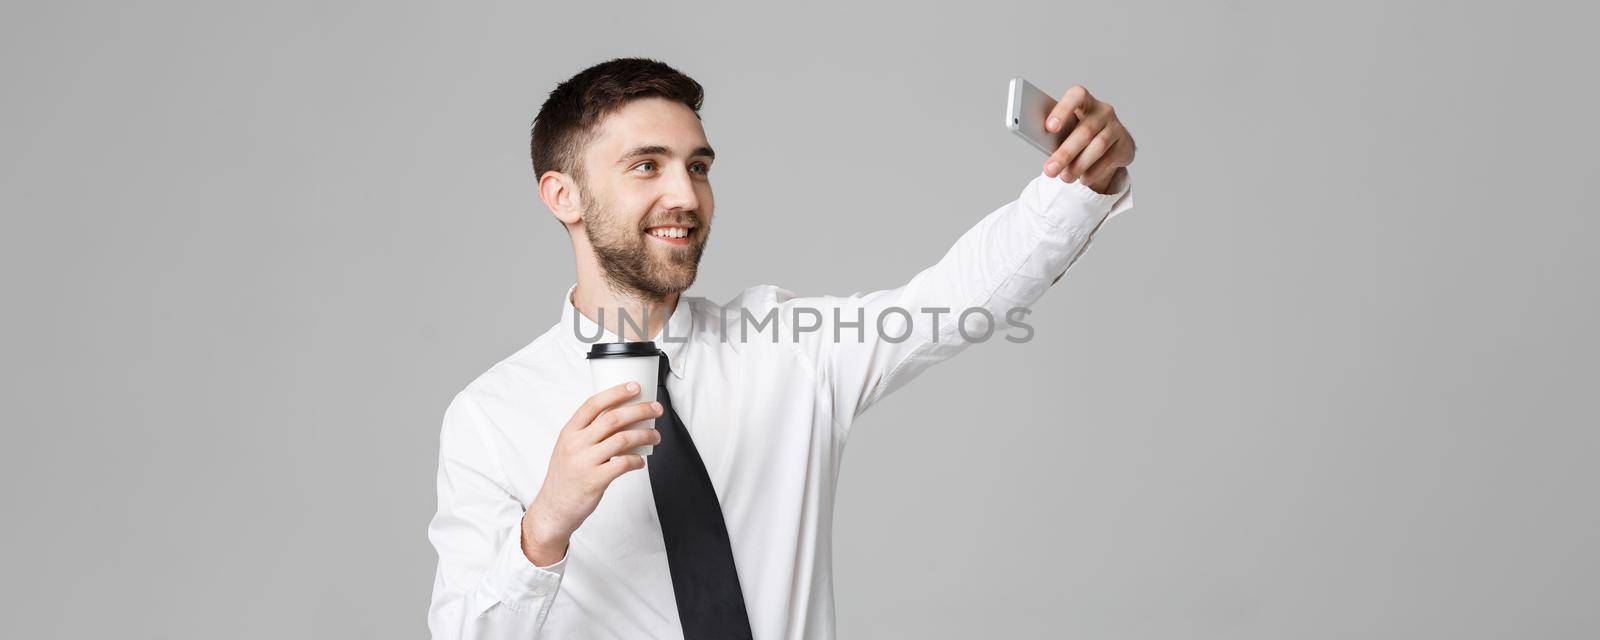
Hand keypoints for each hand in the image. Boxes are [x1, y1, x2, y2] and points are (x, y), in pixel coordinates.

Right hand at [521, 381, 663, 565]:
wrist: (554, 508)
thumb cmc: (565, 477)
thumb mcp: (568, 448)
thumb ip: (588, 432)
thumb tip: (620, 416)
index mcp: (569, 432)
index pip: (593, 404)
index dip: (616, 392)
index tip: (635, 386)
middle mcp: (576, 444)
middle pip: (613, 419)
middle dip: (639, 410)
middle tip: (656, 408)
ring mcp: (585, 462)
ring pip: (622, 440)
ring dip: (644, 435)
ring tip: (655, 436)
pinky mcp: (594, 481)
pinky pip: (623, 464)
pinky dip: (636, 461)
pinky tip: (641, 461)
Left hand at [1041, 85, 1135, 192]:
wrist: (1108, 146)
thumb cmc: (1078, 135)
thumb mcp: (1067, 131)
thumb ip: (1057, 137)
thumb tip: (1047, 156)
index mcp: (1085, 102)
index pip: (1077, 96)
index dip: (1063, 110)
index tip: (1049, 128)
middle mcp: (1103, 111)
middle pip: (1085, 130)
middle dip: (1066, 153)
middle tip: (1050, 170)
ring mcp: (1116, 127)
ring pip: (1098, 146)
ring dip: (1079, 165)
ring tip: (1065, 178)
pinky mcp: (1125, 145)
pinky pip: (1108, 159)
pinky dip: (1093, 171)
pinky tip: (1083, 179)